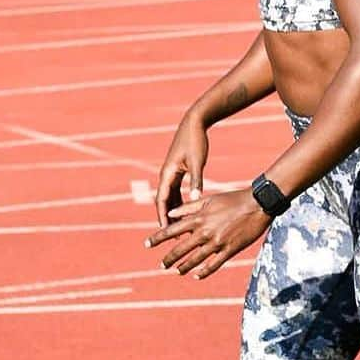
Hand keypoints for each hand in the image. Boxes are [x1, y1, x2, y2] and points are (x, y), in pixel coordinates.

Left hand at [144, 189, 270, 279]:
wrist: (258, 204)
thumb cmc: (233, 199)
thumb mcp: (209, 200)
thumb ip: (189, 207)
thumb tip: (171, 213)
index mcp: (199, 218)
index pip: (172, 230)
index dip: (158, 238)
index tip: (147, 244)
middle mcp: (205, 232)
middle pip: (181, 248)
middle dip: (169, 258)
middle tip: (161, 265)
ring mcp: (217, 242)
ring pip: (196, 259)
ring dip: (184, 267)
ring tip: (176, 271)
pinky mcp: (230, 249)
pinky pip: (214, 264)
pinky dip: (204, 272)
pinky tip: (196, 276)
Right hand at [154, 112, 208, 227]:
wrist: (195, 123)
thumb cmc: (196, 141)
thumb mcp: (197, 162)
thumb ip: (196, 181)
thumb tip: (195, 200)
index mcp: (168, 174)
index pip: (162, 201)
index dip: (162, 217)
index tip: (164, 232)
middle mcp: (166, 175)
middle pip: (163, 202)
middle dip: (166, 219)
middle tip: (170, 236)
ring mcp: (171, 173)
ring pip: (170, 197)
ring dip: (173, 212)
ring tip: (179, 228)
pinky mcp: (178, 170)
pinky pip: (176, 190)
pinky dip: (179, 202)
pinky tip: (187, 211)